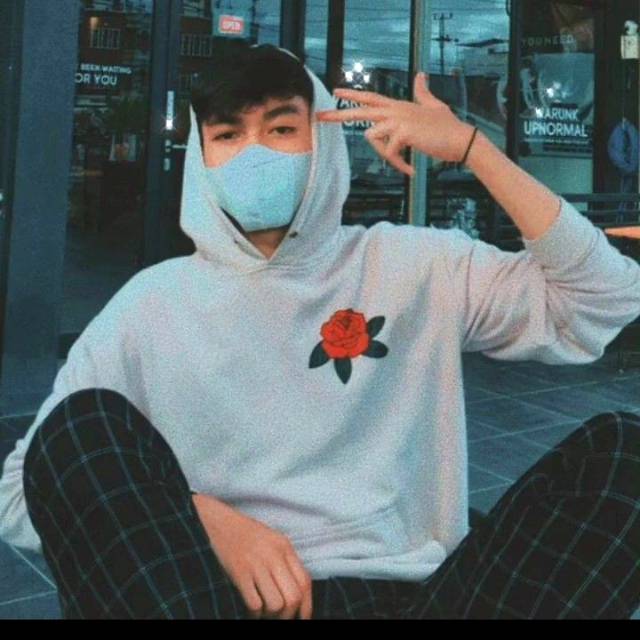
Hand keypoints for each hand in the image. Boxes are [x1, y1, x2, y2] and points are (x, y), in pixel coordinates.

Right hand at [192, 493, 312, 619]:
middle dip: (288, 614)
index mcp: (284, 547)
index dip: (307, 605)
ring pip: (276, 604)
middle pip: (293, 597)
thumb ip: (285, 562)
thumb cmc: (246, 534)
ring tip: (264, 611)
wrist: (219, 523)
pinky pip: (255, 604)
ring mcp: (256, 564)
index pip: (305, 581)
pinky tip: (252, 608)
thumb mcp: (272, 541)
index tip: (303, 617)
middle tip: (280, 617)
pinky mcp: (239, 573)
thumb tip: (298, 593)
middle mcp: (274, 555)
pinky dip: (255, 613)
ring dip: (271, 614)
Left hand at [316, 72, 475, 176]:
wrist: (460, 140)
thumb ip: (423, 92)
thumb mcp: (433, 106)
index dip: (353, 94)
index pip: (371, 97)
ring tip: (405, 165)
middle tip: (320, 117)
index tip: (335, 91)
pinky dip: (398, 165)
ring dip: (387, 156)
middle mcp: (396, 109)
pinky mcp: (403, 133)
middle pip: (361, 111)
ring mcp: (398, 119)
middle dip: (338, 114)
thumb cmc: (448, 127)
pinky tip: (411, 171)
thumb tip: (420, 75)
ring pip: (373, 137)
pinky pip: (389, 153)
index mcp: (399, 105)